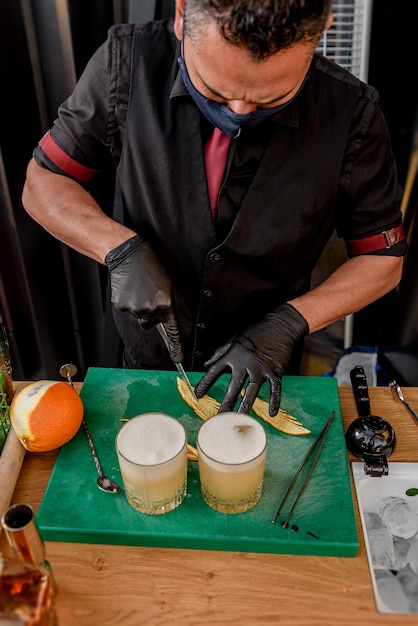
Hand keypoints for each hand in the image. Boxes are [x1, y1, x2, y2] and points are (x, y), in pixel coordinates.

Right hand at [106, 235, 182, 361]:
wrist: (128, 255)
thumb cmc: (150, 267)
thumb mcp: (167, 286)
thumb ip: (167, 305)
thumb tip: (165, 322)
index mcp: (166, 305)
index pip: (172, 331)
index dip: (176, 347)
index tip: (178, 359)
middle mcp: (151, 310)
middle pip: (150, 323)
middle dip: (150, 313)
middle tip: (147, 293)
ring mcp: (135, 309)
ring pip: (138, 316)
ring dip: (138, 305)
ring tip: (138, 287)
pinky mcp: (122, 306)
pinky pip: (127, 310)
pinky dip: (127, 301)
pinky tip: (129, 288)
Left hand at [194, 303, 308, 415]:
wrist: (280, 325)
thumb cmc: (256, 332)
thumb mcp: (234, 339)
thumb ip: (220, 352)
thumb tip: (206, 364)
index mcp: (233, 354)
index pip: (214, 371)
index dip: (205, 383)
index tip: (197, 395)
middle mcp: (245, 362)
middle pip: (233, 387)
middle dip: (225, 404)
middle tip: (219, 418)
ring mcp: (261, 368)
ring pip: (252, 391)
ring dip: (245, 407)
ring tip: (240, 419)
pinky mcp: (275, 371)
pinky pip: (274, 389)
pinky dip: (274, 402)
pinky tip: (271, 414)